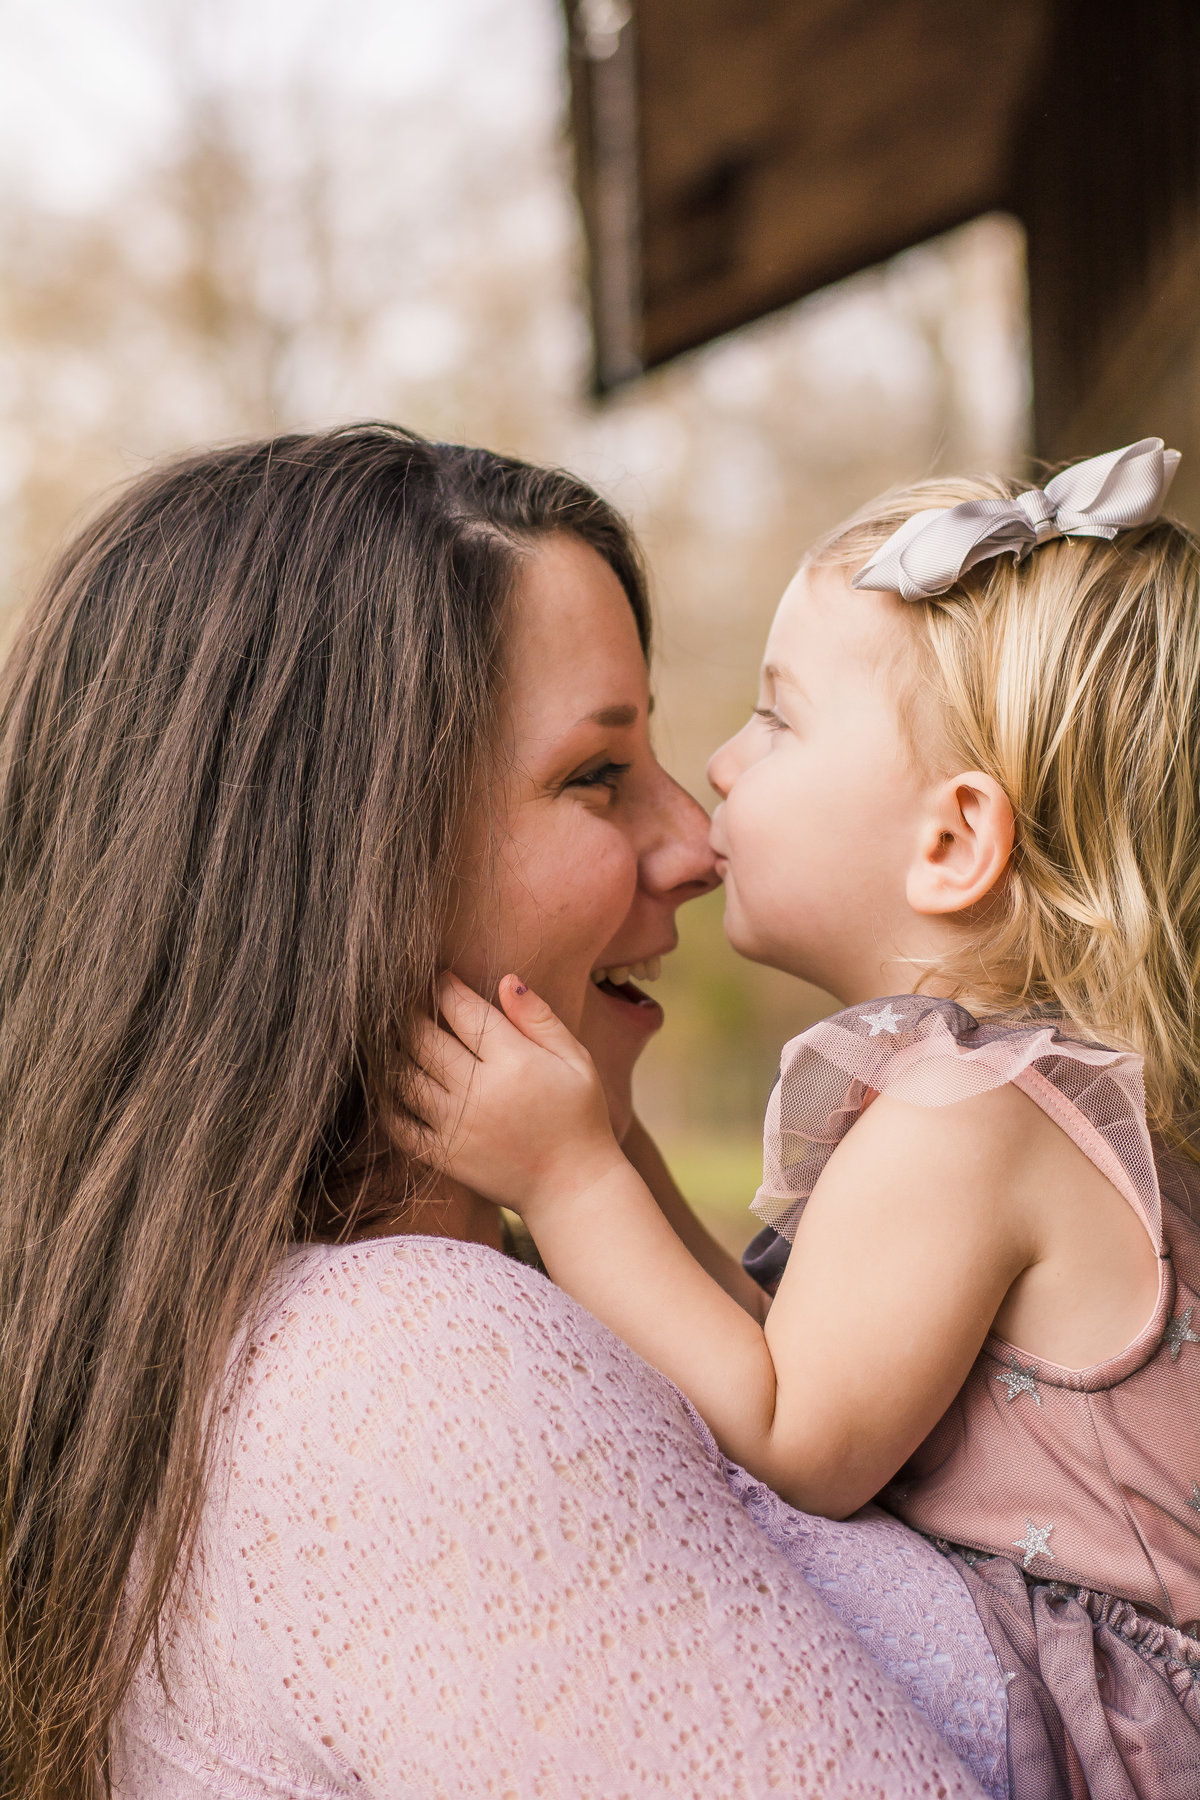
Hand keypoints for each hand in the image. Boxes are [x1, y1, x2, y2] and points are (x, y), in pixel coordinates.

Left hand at [413, 973, 626, 1221]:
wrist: (572, 1188)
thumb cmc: (578, 1117)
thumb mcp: (576, 1060)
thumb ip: (540, 1019)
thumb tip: (506, 979)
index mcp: (514, 1062)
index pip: (464, 1010)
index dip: (445, 987)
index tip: (439, 977)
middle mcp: (479, 1092)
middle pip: (423, 1038)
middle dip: (410, 1012)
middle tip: (407, 1000)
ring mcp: (456, 1126)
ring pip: (403, 1077)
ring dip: (392, 1052)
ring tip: (393, 1036)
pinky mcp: (443, 1156)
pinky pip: (398, 1124)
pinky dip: (386, 1101)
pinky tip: (391, 1084)